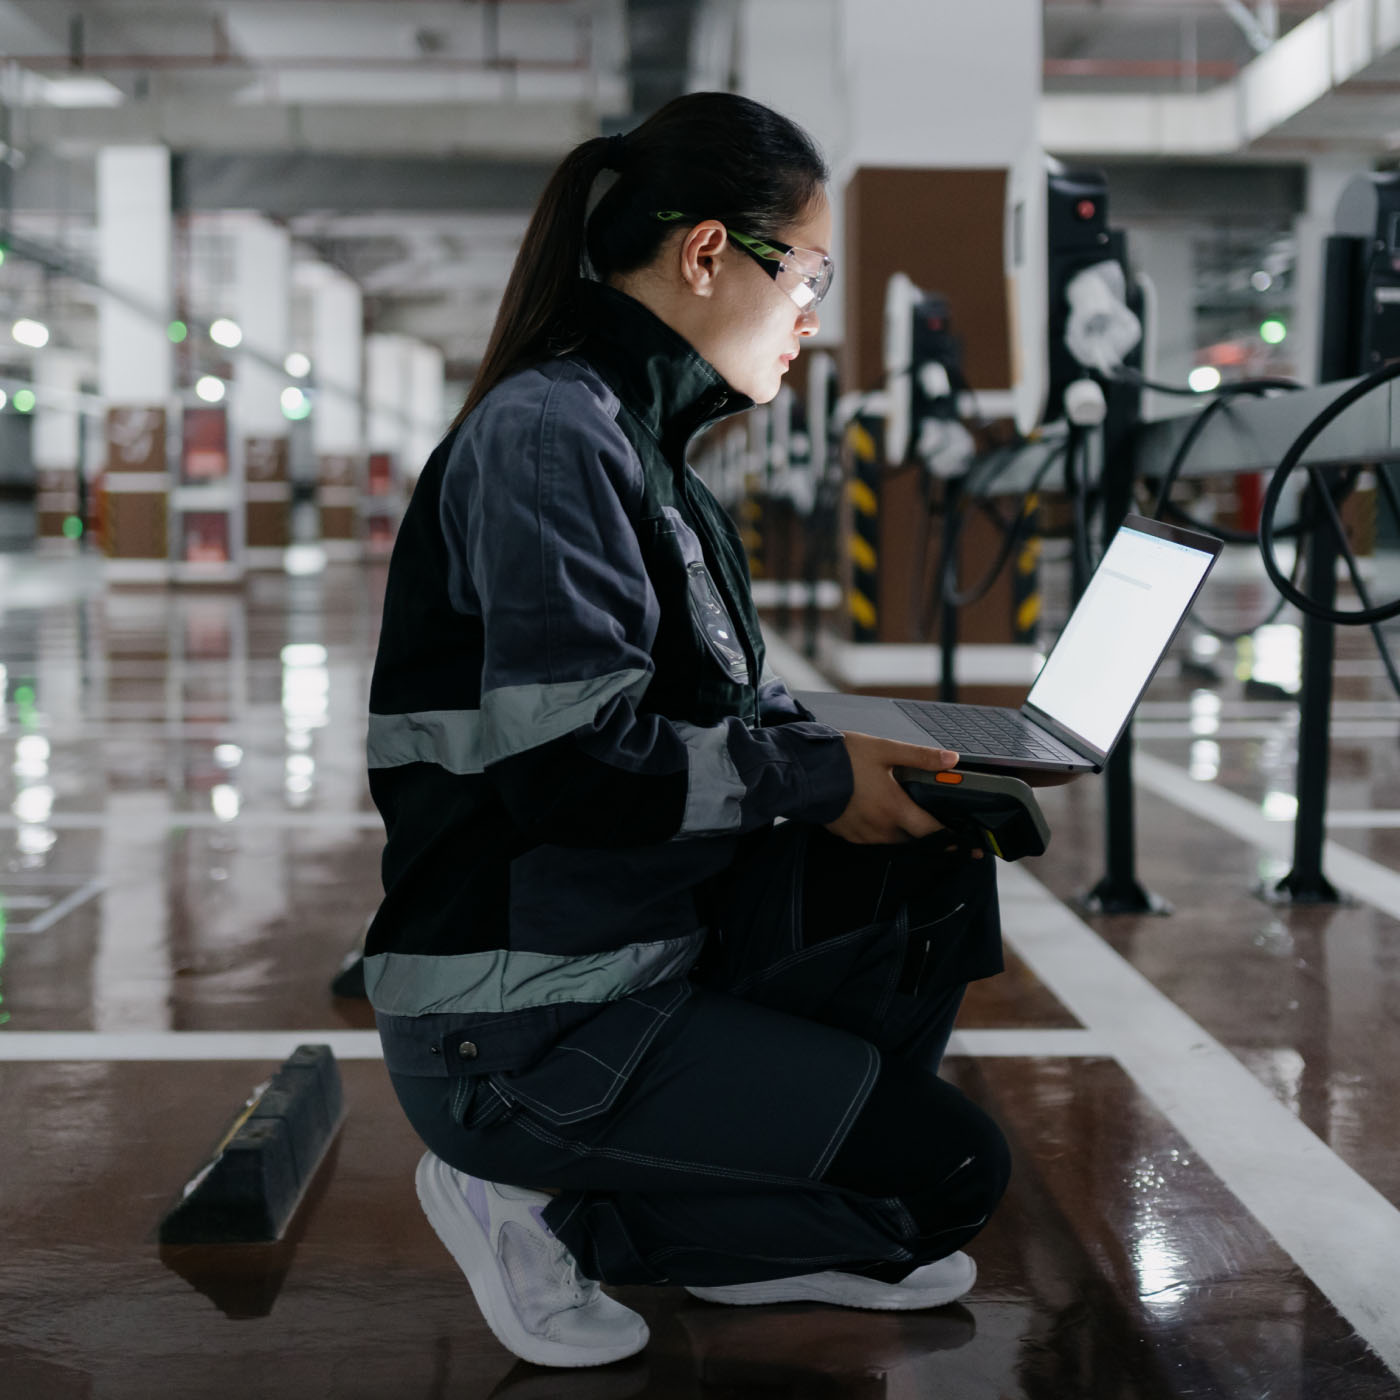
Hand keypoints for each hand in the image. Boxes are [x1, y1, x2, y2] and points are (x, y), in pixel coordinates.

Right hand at [824, 730, 959, 844]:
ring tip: (901, 809)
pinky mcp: (848, 835)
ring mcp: (863, 835)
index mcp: (894, 809)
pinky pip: (872, 838)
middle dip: (925, 831)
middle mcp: (880, 828)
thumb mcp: (885, 750)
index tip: (969, 844)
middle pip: (914, 838)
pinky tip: (876, 811)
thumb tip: (952, 760)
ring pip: (893, 839)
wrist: (804, 770)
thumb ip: (921, 757)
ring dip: (902, 829)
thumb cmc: (842, 759)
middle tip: (933, 819)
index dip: (953, 839)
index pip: (932, 833)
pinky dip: (880, 828)